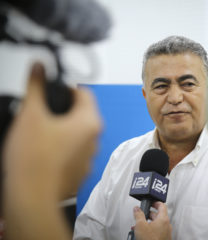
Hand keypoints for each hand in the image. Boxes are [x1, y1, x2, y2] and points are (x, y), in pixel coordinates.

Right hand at [3, 63, 101, 198]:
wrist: (32, 196)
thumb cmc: (34, 160)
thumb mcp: (31, 114)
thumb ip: (36, 86)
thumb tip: (39, 67)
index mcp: (90, 122)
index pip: (85, 93)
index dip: (68, 87)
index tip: (54, 88)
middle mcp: (95, 138)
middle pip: (82, 113)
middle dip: (63, 108)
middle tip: (43, 110)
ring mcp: (89, 156)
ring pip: (78, 132)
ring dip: (63, 127)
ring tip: (42, 131)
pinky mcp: (80, 169)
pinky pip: (75, 150)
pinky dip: (63, 145)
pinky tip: (45, 149)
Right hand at [133, 202, 171, 239]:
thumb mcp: (140, 225)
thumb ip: (138, 215)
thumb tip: (137, 209)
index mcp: (163, 219)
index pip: (162, 205)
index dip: (155, 202)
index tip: (150, 202)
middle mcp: (167, 225)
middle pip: (158, 215)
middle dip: (148, 214)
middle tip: (142, 215)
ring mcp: (166, 233)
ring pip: (156, 224)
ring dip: (147, 223)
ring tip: (138, 227)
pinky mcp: (163, 239)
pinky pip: (156, 231)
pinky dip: (150, 230)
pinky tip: (142, 234)